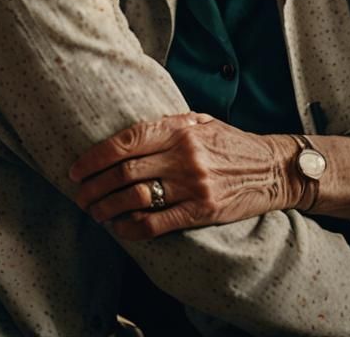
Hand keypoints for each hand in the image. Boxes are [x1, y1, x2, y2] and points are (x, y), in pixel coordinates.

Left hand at [69, 113, 306, 239]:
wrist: (273, 168)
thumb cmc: (232, 143)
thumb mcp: (203, 121)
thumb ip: (170, 123)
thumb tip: (131, 132)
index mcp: (180, 129)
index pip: (127, 140)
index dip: (96, 157)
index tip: (76, 169)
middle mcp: (184, 155)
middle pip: (125, 172)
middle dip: (94, 186)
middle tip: (79, 196)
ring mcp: (193, 184)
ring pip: (136, 198)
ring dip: (107, 209)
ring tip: (95, 213)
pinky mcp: (202, 210)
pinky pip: (157, 223)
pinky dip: (131, 228)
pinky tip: (119, 229)